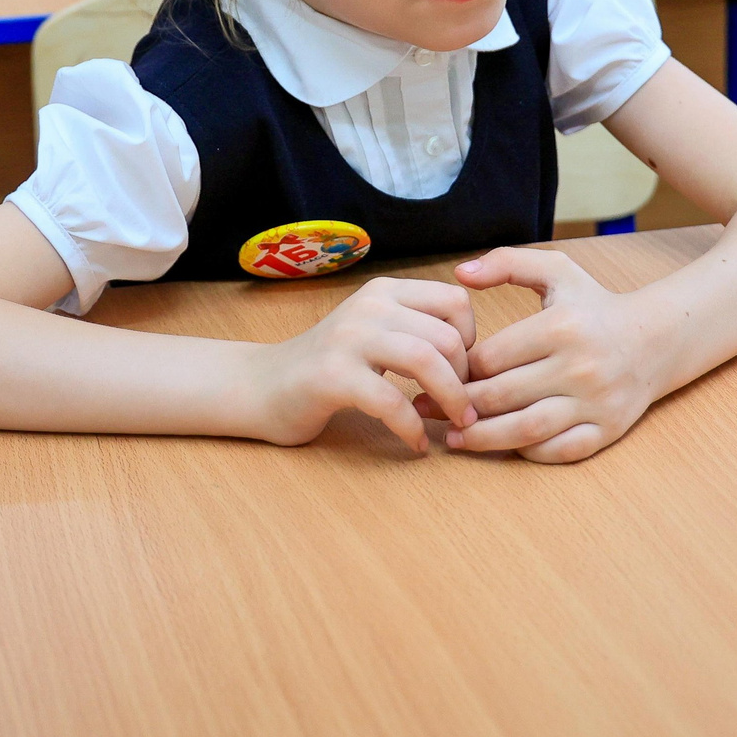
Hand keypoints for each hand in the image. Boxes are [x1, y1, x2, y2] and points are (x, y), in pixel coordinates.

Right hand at [246, 277, 479, 453]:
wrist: (262, 386)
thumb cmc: (328, 366)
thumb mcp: (373, 332)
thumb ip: (413, 330)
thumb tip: (474, 353)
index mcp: (384, 292)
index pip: (455, 301)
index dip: (471, 339)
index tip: (462, 371)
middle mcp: (369, 306)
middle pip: (446, 336)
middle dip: (466, 379)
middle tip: (465, 408)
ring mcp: (349, 339)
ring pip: (425, 361)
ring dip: (451, 400)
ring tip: (456, 425)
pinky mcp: (333, 376)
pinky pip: (391, 402)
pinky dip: (412, 429)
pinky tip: (416, 445)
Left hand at [445, 247, 662, 463]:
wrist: (654, 339)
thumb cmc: (594, 305)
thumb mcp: (556, 271)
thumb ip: (506, 263)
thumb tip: (459, 272)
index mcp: (561, 326)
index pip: (492, 358)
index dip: (460, 368)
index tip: (444, 370)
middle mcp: (580, 366)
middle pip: (502, 396)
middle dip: (458, 405)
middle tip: (429, 407)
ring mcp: (596, 402)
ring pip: (526, 430)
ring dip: (482, 438)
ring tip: (453, 437)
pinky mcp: (608, 429)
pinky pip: (558, 451)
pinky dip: (527, 452)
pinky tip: (504, 444)